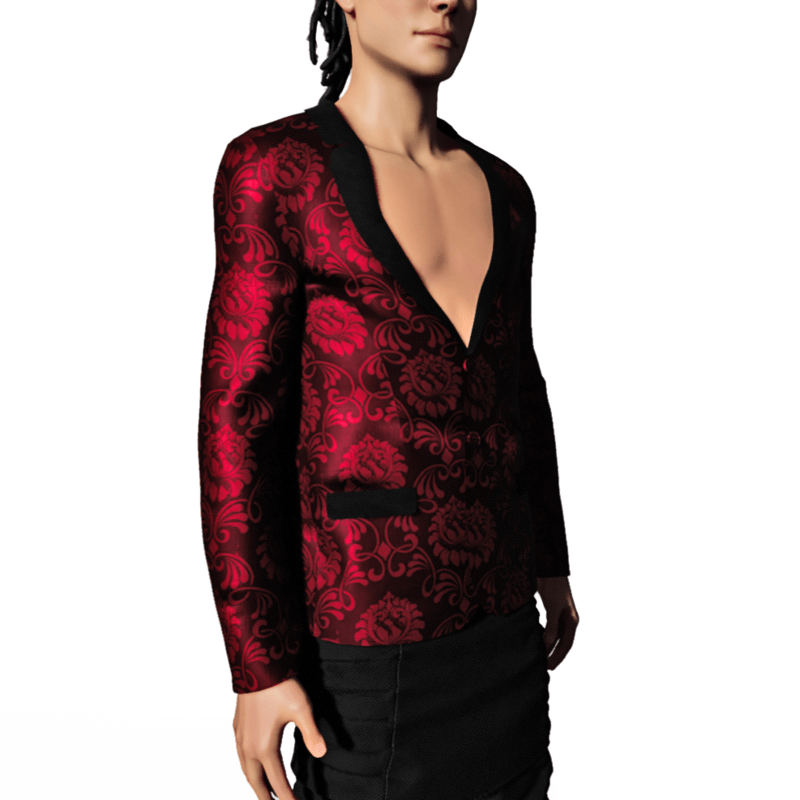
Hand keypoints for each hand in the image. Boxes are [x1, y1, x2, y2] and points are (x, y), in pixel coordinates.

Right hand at [233, 677, 326, 799]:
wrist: (256, 664)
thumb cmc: (279, 686)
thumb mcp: (301, 710)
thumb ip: (311, 734)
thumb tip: (322, 754)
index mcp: (264, 748)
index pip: (277, 783)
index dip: (286, 799)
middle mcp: (247, 747)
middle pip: (256, 783)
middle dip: (266, 798)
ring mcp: (240, 737)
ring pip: (245, 770)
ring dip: (256, 784)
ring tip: (265, 792)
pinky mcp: (237, 726)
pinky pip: (240, 756)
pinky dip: (248, 768)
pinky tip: (253, 763)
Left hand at [536, 576, 578, 669]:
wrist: (550, 567)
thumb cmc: (553, 585)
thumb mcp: (553, 607)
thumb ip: (552, 626)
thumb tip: (548, 644)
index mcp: (572, 619)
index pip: (566, 644)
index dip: (558, 656)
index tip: (549, 666)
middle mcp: (568, 618)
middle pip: (563, 642)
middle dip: (555, 655)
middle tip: (544, 666)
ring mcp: (561, 613)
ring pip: (557, 635)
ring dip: (550, 646)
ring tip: (541, 656)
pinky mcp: (553, 608)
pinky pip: (551, 627)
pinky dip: (546, 635)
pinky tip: (539, 639)